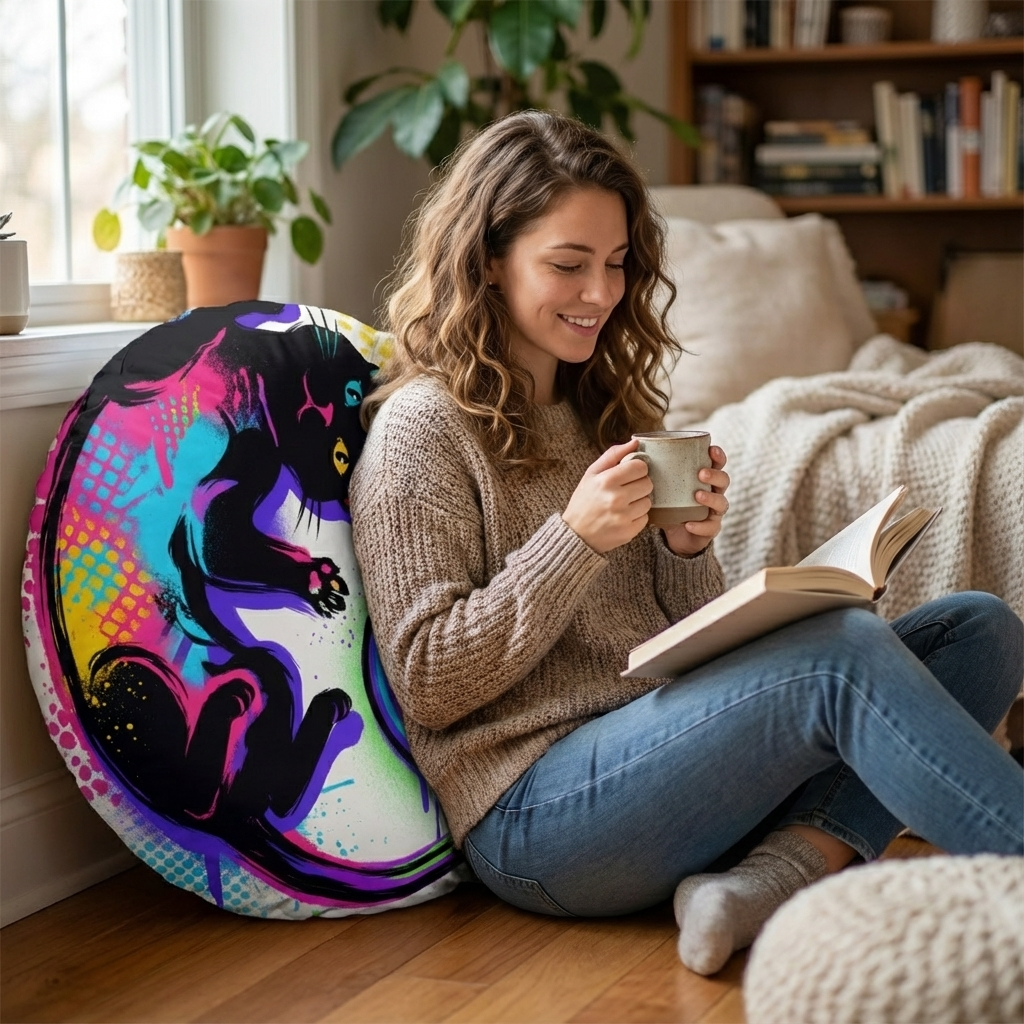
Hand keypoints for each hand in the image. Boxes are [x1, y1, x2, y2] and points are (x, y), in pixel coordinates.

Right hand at [562, 439, 652, 553]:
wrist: (576, 534)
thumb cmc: (584, 501)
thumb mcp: (591, 474)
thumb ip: (613, 455)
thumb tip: (635, 442)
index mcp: (607, 480)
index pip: (640, 467)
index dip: (637, 469)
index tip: (629, 474)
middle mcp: (616, 498)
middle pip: (648, 483)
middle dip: (639, 485)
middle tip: (626, 490)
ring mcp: (623, 517)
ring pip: (648, 502)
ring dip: (639, 502)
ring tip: (623, 505)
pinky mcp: (629, 532)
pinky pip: (645, 518)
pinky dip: (636, 517)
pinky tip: (623, 517)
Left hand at [662, 446, 729, 556]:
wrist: (673, 536)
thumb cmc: (668, 504)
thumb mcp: (661, 486)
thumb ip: (651, 469)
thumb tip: (632, 447)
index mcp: (704, 479)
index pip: (717, 463)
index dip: (718, 456)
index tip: (711, 450)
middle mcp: (714, 492)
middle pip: (724, 480)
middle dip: (715, 475)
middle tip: (701, 474)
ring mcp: (714, 511)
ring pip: (721, 503)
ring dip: (710, 497)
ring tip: (697, 495)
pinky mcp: (710, 529)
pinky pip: (710, 527)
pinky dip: (700, 525)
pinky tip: (688, 524)